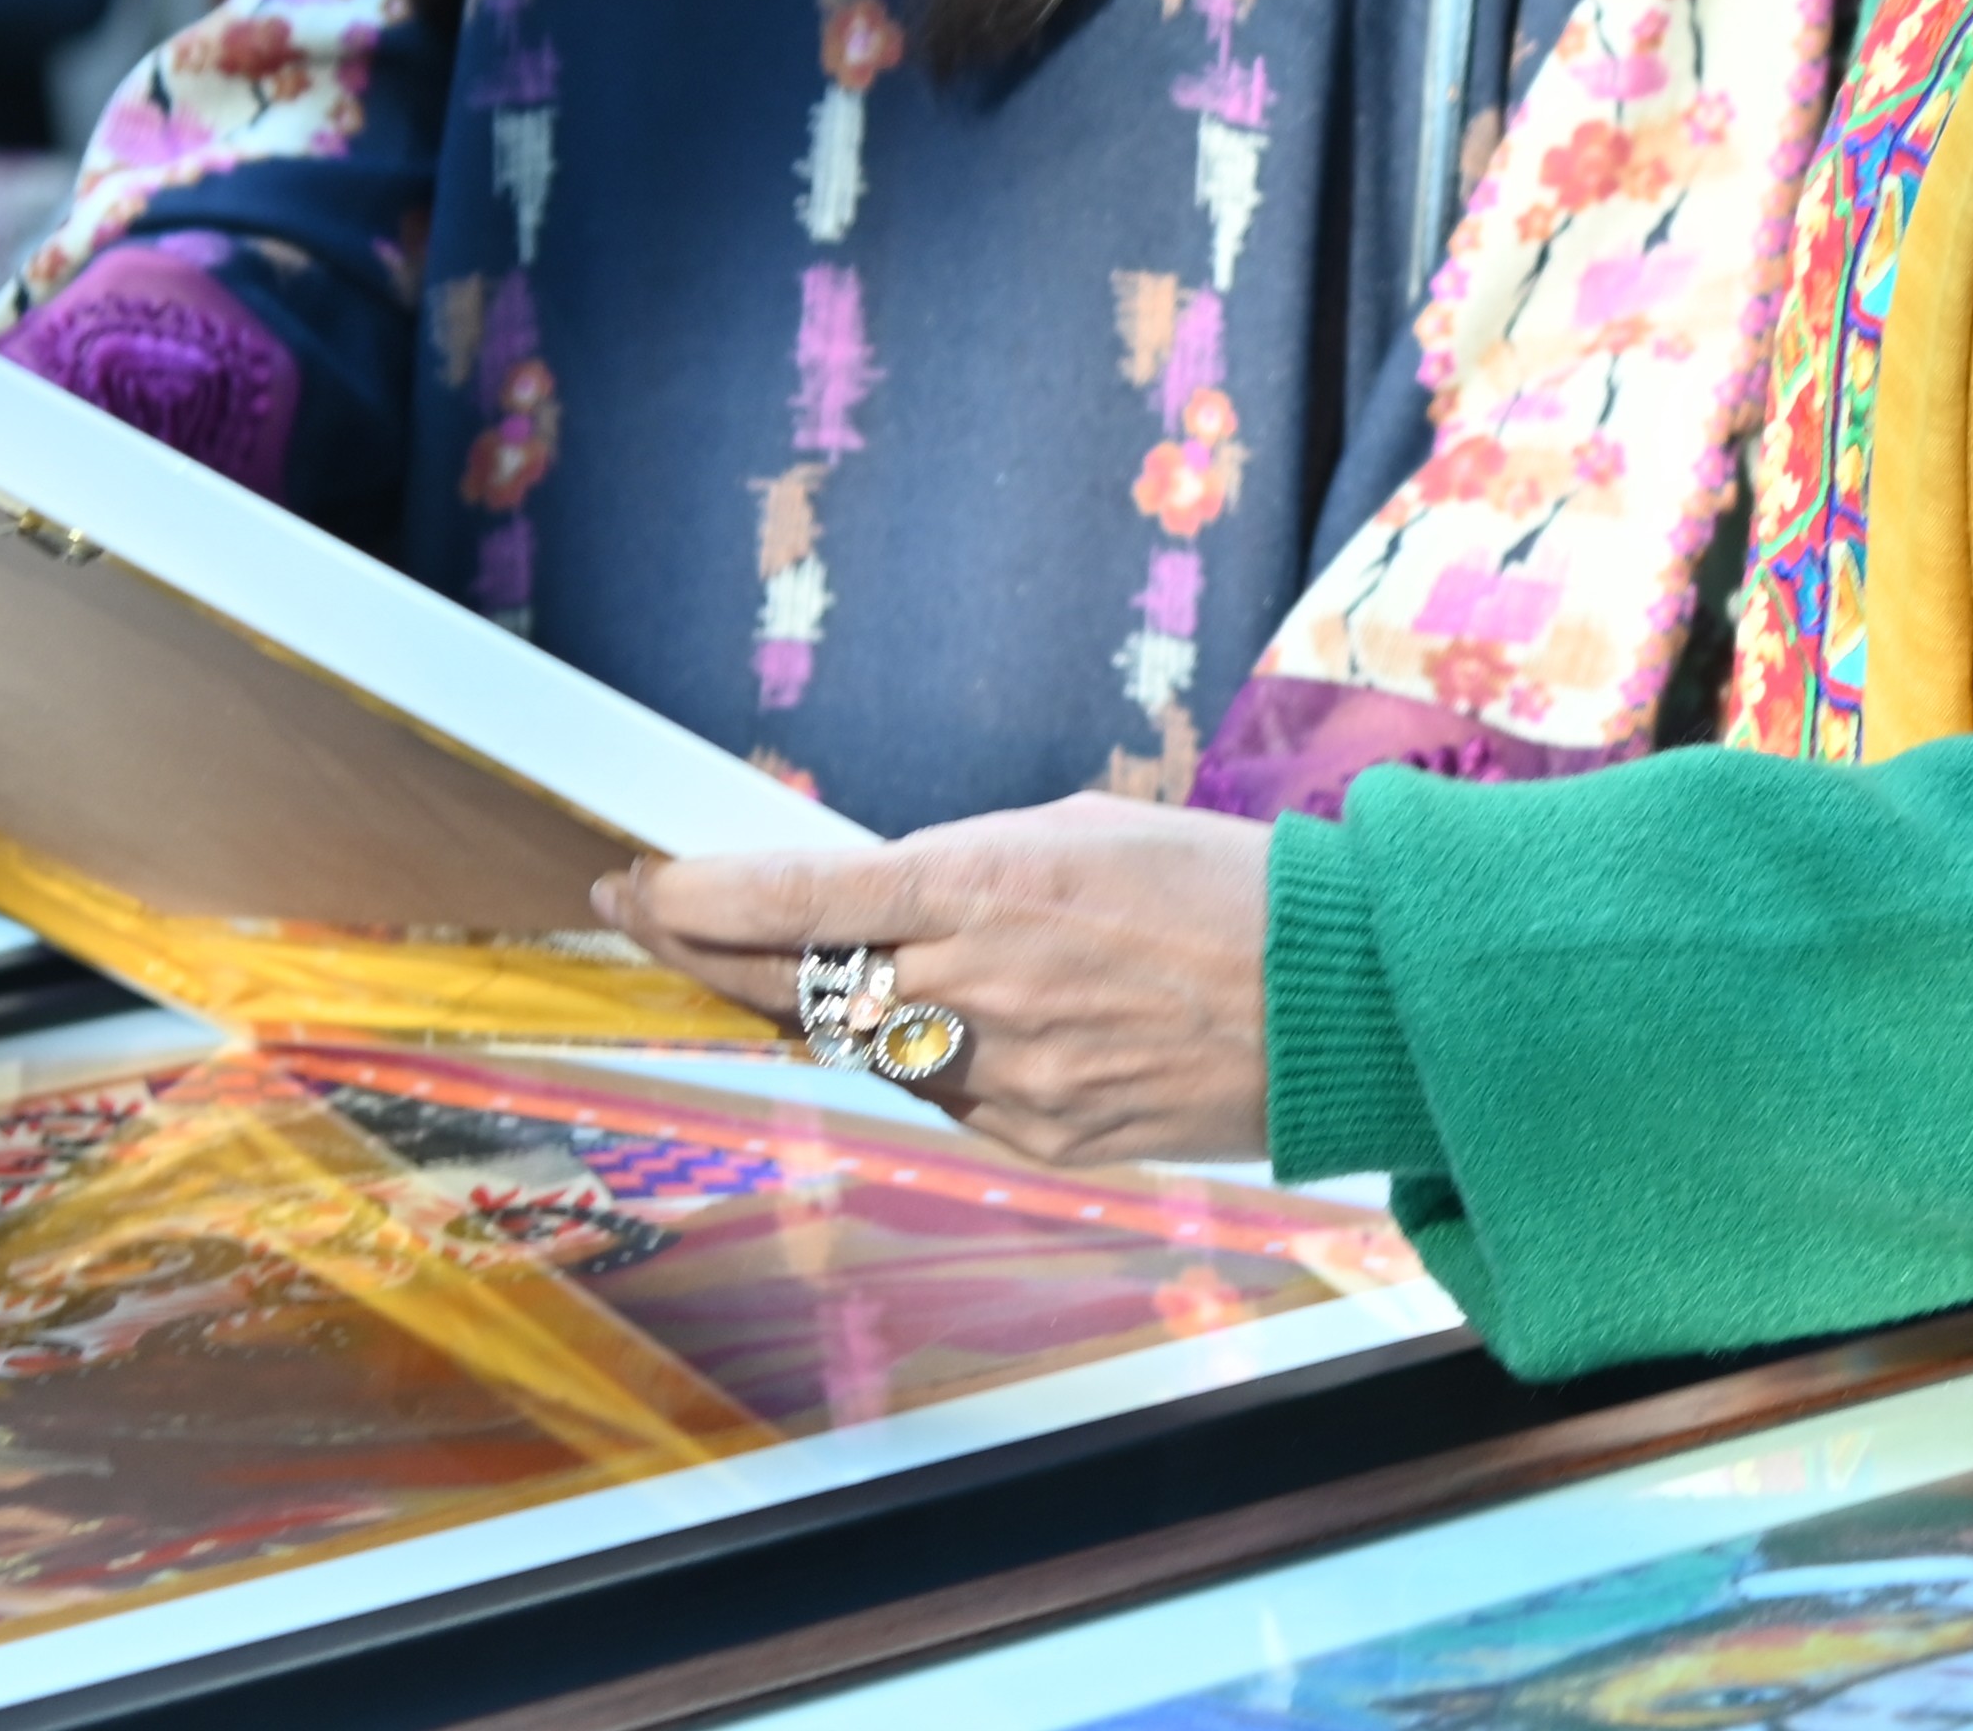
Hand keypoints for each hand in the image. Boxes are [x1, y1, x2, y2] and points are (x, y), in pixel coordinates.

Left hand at [596, 797, 1271, 1168]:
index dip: (695, 898)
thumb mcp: (1079, 830)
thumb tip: (879, 896)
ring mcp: (1007, 1081)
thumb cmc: (1219, 884)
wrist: (1338, 1000)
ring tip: (810, 963)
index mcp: (987, 885)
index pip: (795, 899)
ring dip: (826, 1006)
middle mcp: (979, 989)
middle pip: (795, 988)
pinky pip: (948, 1098)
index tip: (634, 885)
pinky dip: (933, 1057)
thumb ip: (964, 867)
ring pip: (866, 1048)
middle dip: (708, 952)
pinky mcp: (1043, 1142)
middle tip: (652, 919)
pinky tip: (963, 1022)